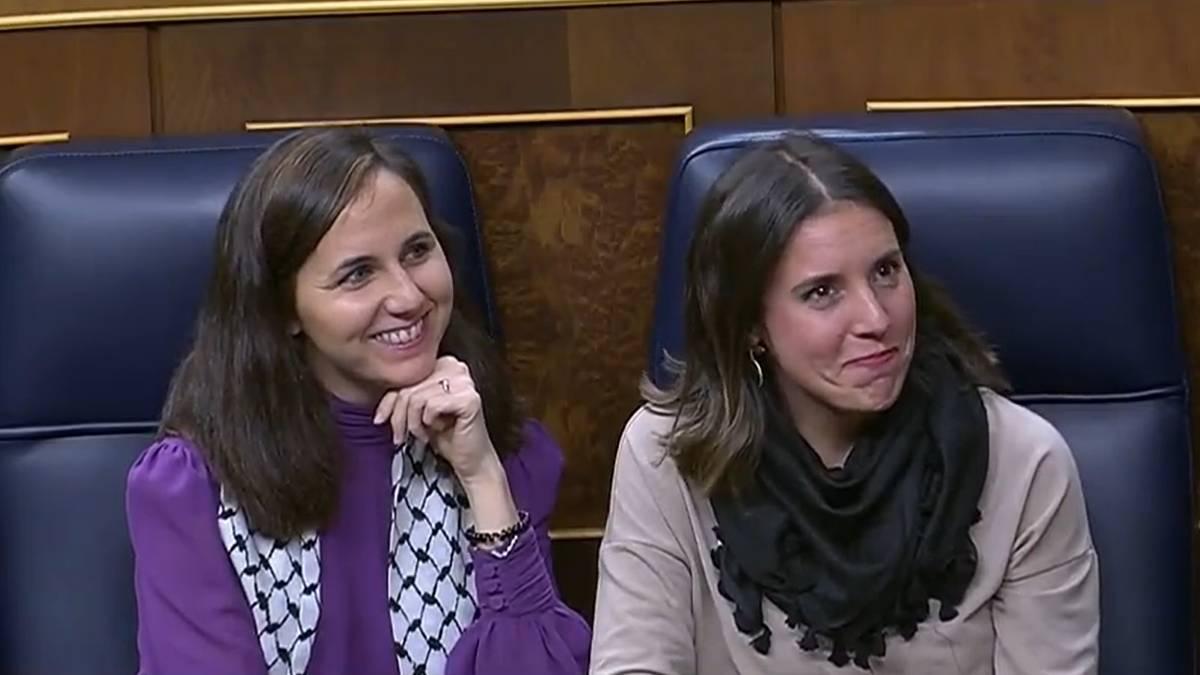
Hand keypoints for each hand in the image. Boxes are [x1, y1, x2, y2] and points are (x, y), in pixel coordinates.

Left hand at [373, 356, 499, 484]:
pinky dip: (428, 421)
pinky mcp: (470, 398)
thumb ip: (400, 401)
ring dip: (414, 423)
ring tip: (423, 434)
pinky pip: (432, 406)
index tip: (380, 420)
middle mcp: (456, 368)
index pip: (406, 376)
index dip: (389, 402)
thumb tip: (377, 414)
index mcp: (443, 364)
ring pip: (417, 397)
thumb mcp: (416, 413)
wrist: (470, 459)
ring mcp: (465, 382)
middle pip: (409, 387)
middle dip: (399, 416)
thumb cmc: (446, 435)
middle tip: (401, 436)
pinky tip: (439, 428)